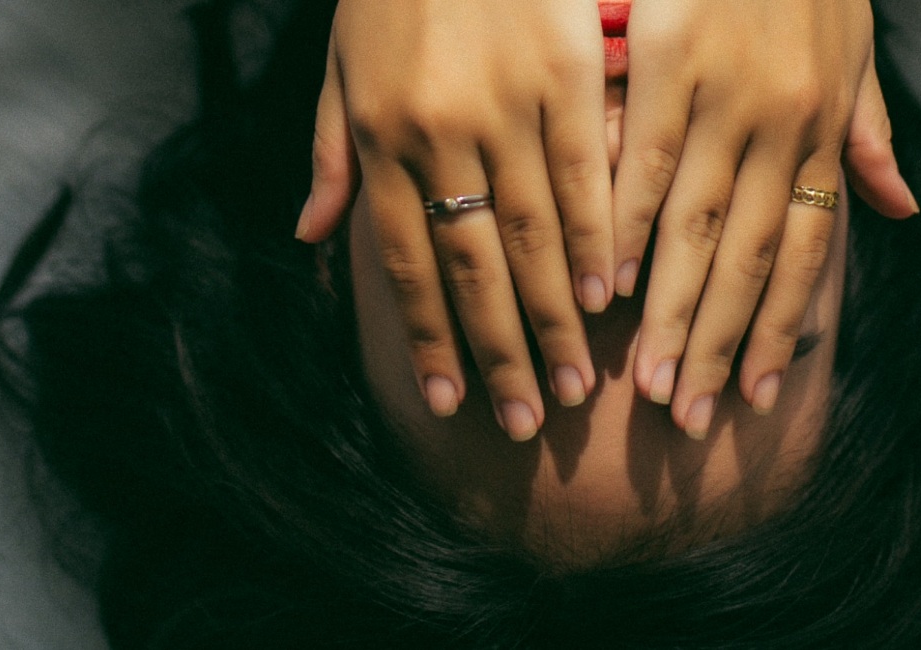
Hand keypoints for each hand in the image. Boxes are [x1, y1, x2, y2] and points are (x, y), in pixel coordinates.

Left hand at [295, 0, 611, 440]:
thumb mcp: (339, 62)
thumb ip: (331, 152)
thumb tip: (312, 238)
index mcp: (380, 134)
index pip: (403, 262)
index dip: (428, 335)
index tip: (448, 400)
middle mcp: (438, 131)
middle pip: (473, 266)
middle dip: (500, 352)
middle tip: (530, 420)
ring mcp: (505, 102)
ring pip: (532, 233)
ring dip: (555, 318)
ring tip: (579, 382)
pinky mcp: (565, 69)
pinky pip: (585, 171)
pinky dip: (596, 237)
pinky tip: (609, 291)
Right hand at [615, 0, 917, 436]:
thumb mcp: (860, 46)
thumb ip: (870, 131)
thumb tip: (899, 210)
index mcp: (824, 127)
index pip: (805, 254)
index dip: (780, 331)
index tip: (756, 398)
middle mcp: (783, 126)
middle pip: (745, 261)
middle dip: (717, 349)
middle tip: (685, 421)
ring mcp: (727, 95)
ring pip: (695, 228)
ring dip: (670, 314)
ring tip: (646, 380)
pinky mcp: (672, 59)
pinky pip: (647, 160)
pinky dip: (627, 225)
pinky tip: (609, 282)